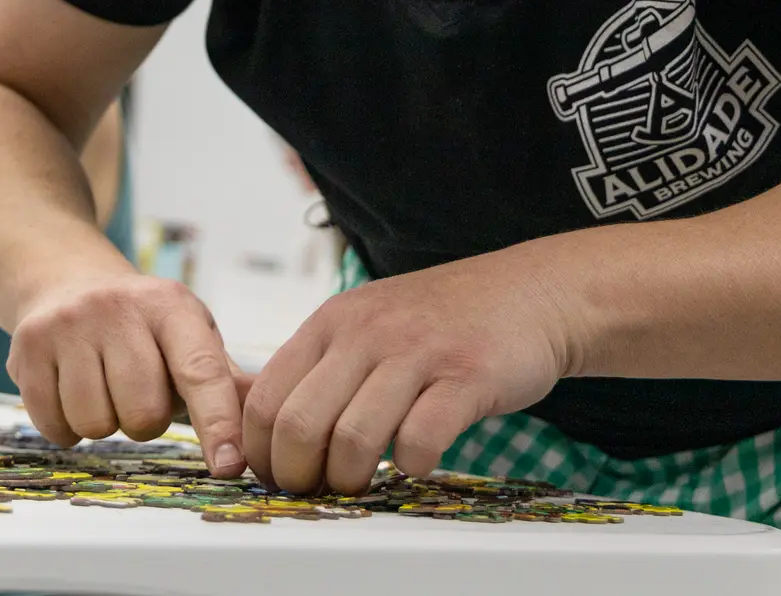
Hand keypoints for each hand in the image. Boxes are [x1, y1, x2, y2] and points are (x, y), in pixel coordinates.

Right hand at [8, 271, 248, 476]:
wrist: (68, 281)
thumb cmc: (143, 326)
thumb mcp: (189, 335)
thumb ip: (225, 380)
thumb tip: (268, 417)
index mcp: (171, 306)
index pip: (200, 372)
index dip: (218, 422)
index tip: (230, 466)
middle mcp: (119, 308)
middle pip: (142, 414)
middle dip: (145, 420)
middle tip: (137, 391)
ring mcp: (69, 324)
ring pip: (95, 424)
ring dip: (105, 422)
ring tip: (104, 385)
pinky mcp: (27, 346)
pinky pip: (54, 426)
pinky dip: (67, 426)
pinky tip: (71, 390)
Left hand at [243, 251, 575, 494]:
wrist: (531, 292)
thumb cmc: (441, 319)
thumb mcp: (365, 321)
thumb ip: (315, 363)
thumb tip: (249, 410)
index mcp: (333, 321)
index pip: (265, 399)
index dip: (263, 453)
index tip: (279, 477)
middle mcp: (367, 331)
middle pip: (299, 426)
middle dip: (300, 475)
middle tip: (319, 488)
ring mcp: (418, 351)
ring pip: (353, 440)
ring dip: (352, 479)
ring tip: (365, 482)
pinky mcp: (467, 376)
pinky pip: (419, 441)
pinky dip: (412, 467)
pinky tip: (418, 460)